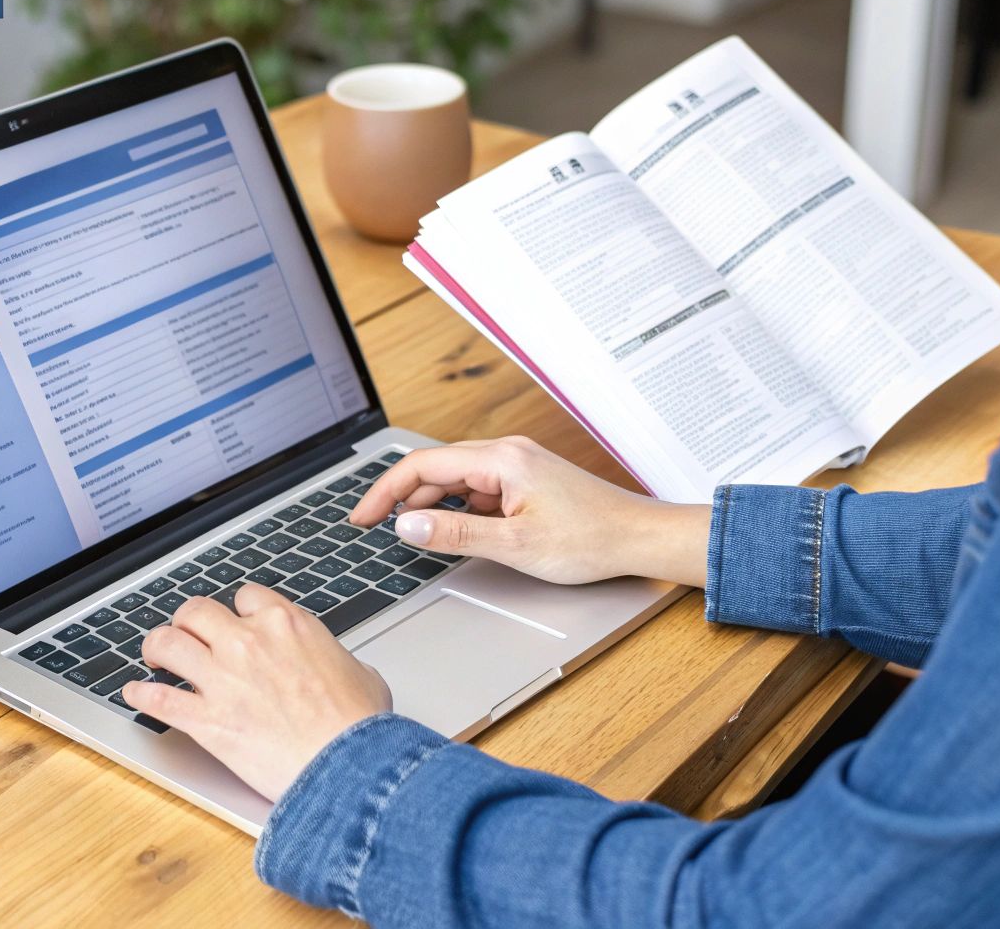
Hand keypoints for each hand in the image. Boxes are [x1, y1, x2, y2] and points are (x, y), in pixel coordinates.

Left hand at [124, 586, 391, 800]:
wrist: (347, 765)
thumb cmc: (359, 725)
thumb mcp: (362, 673)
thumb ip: (335, 659)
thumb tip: (339, 667)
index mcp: (287, 624)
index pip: (245, 596)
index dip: (237, 610)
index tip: (235, 623)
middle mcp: (247, 642)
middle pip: (196, 610)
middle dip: (188, 620)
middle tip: (187, 633)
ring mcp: (222, 679)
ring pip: (167, 643)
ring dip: (157, 647)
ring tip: (154, 655)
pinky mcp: (205, 719)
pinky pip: (158, 698)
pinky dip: (141, 695)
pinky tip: (134, 693)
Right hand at [349, 436, 710, 586]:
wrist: (639, 538)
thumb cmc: (590, 540)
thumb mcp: (514, 545)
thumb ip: (455, 534)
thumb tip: (408, 526)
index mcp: (500, 460)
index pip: (422, 465)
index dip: (384, 491)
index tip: (360, 517)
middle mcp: (506, 453)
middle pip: (435, 468)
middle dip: (400, 496)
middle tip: (371, 527)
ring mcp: (517, 465)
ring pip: (456, 479)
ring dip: (429, 503)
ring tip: (408, 534)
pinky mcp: (526, 480)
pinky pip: (478, 488)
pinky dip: (456, 507)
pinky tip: (452, 530)